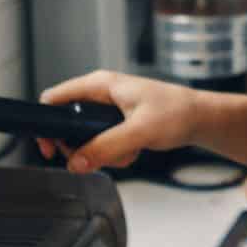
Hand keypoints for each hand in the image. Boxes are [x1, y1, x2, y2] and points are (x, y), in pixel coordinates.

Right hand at [37, 69, 198, 172]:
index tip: (50, 148)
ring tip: (126, 152)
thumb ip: (106, 147)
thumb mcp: (139, 131)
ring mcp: (109, 108)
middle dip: (81, 147)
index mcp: (101, 84)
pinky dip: (115, 153)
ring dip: (102, 153)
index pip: (55, 98)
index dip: (46, 124)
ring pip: (86, 137)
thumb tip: (76, 162)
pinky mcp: (118, 122)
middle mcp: (101, 94)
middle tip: (96, 158)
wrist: (201, 118)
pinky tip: (133, 152)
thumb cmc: (177, 112)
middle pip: (67, 123)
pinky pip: (102, 142)